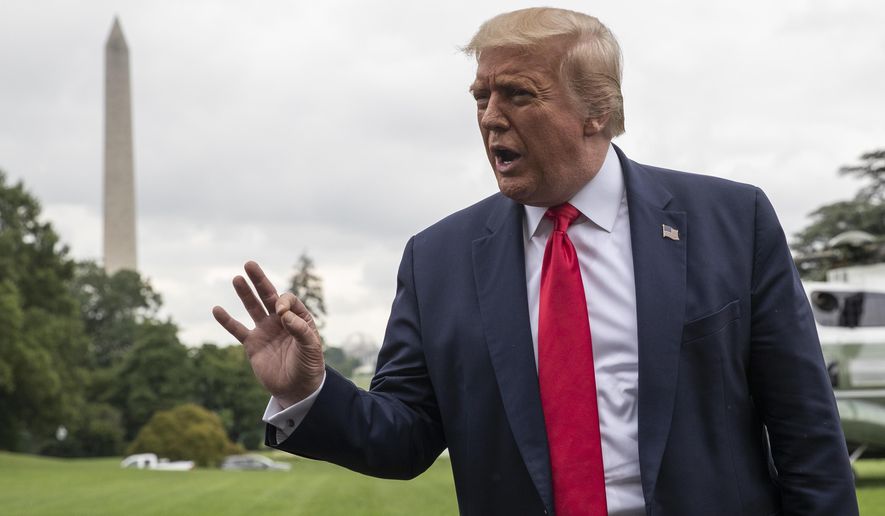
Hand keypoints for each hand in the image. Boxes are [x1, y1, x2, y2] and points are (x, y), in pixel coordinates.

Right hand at [212, 261, 324, 406]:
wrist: (297, 390)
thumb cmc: (309, 367)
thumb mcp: (311, 348)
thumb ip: (300, 330)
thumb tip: (283, 314)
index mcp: (298, 318)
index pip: (286, 300)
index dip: (282, 302)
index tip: (280, 314)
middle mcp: (281, 321)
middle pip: (269, 296)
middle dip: (259, 281)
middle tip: (249, 264)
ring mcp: (265, 331)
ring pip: (253, 308)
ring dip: (245, 294)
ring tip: (237, 279)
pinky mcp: (253, 345)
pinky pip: (238, 330)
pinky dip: (227, 321)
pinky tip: (217, 309)